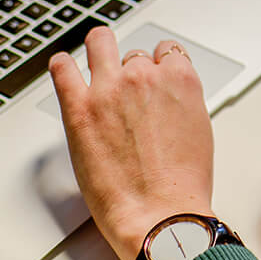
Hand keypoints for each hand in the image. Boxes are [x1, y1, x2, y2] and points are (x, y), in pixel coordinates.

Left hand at [49, 27, 214, 259]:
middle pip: (134, 55)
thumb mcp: (198, 129)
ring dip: (99, 50)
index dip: (159, 63)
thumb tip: (168, 98)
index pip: (166, 51)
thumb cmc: (182, 184)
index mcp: (179, 80)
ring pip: (100, 44)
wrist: (160, 215)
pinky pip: (63, 69)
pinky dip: (62, 64)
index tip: (153, 71)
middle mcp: (143, 77)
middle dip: (131, 69)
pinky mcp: (79, 108)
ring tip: (94, 55)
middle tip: (127, 86)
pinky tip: (63, 66)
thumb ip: (180, 102)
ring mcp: (109, 89)